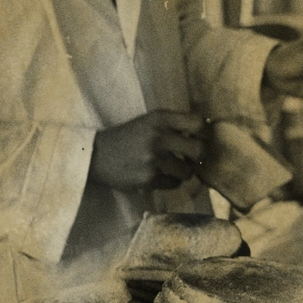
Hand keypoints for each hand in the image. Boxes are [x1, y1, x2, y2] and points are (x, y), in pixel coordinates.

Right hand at [89, 110, 205, 190]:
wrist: (96, 155)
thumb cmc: (128, 136)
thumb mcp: (149, 121)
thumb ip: (174, 124)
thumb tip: (206, 131)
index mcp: (160, 118)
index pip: (198, 123)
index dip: (203, 133)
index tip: (199, 138)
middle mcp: (158, 137)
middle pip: (199, 150)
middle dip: (199, 156)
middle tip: (191, 158)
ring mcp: (153, 159)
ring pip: (187, 171)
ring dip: (183, 172)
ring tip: (172, 168)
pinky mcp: (148, 179)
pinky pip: (173, 184)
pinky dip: (170, 181)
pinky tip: (158, 175)